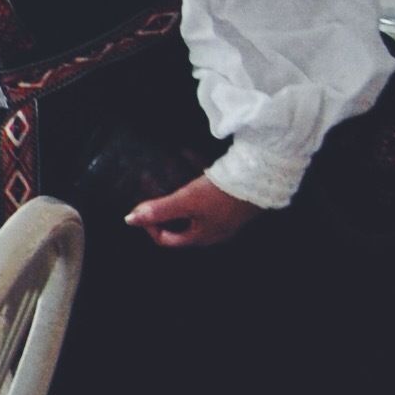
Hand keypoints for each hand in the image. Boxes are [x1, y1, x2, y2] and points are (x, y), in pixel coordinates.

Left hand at [127, 174, 259, 248]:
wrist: (265, 176)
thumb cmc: (224, 193)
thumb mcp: (187, 201)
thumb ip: (159, 210)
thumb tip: (129, 220)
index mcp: (202, 236)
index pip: (167, 240)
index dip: (150, 226)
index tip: (141, 207)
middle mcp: (215, 229)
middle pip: (180, 222)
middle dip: (163, 205)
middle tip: (152, 189)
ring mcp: (226, 213)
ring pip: (194, 203)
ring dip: (179, 187)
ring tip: (168, 168)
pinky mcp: (235, 196)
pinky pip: (208, 187)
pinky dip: (196, 173)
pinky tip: (188, 153)